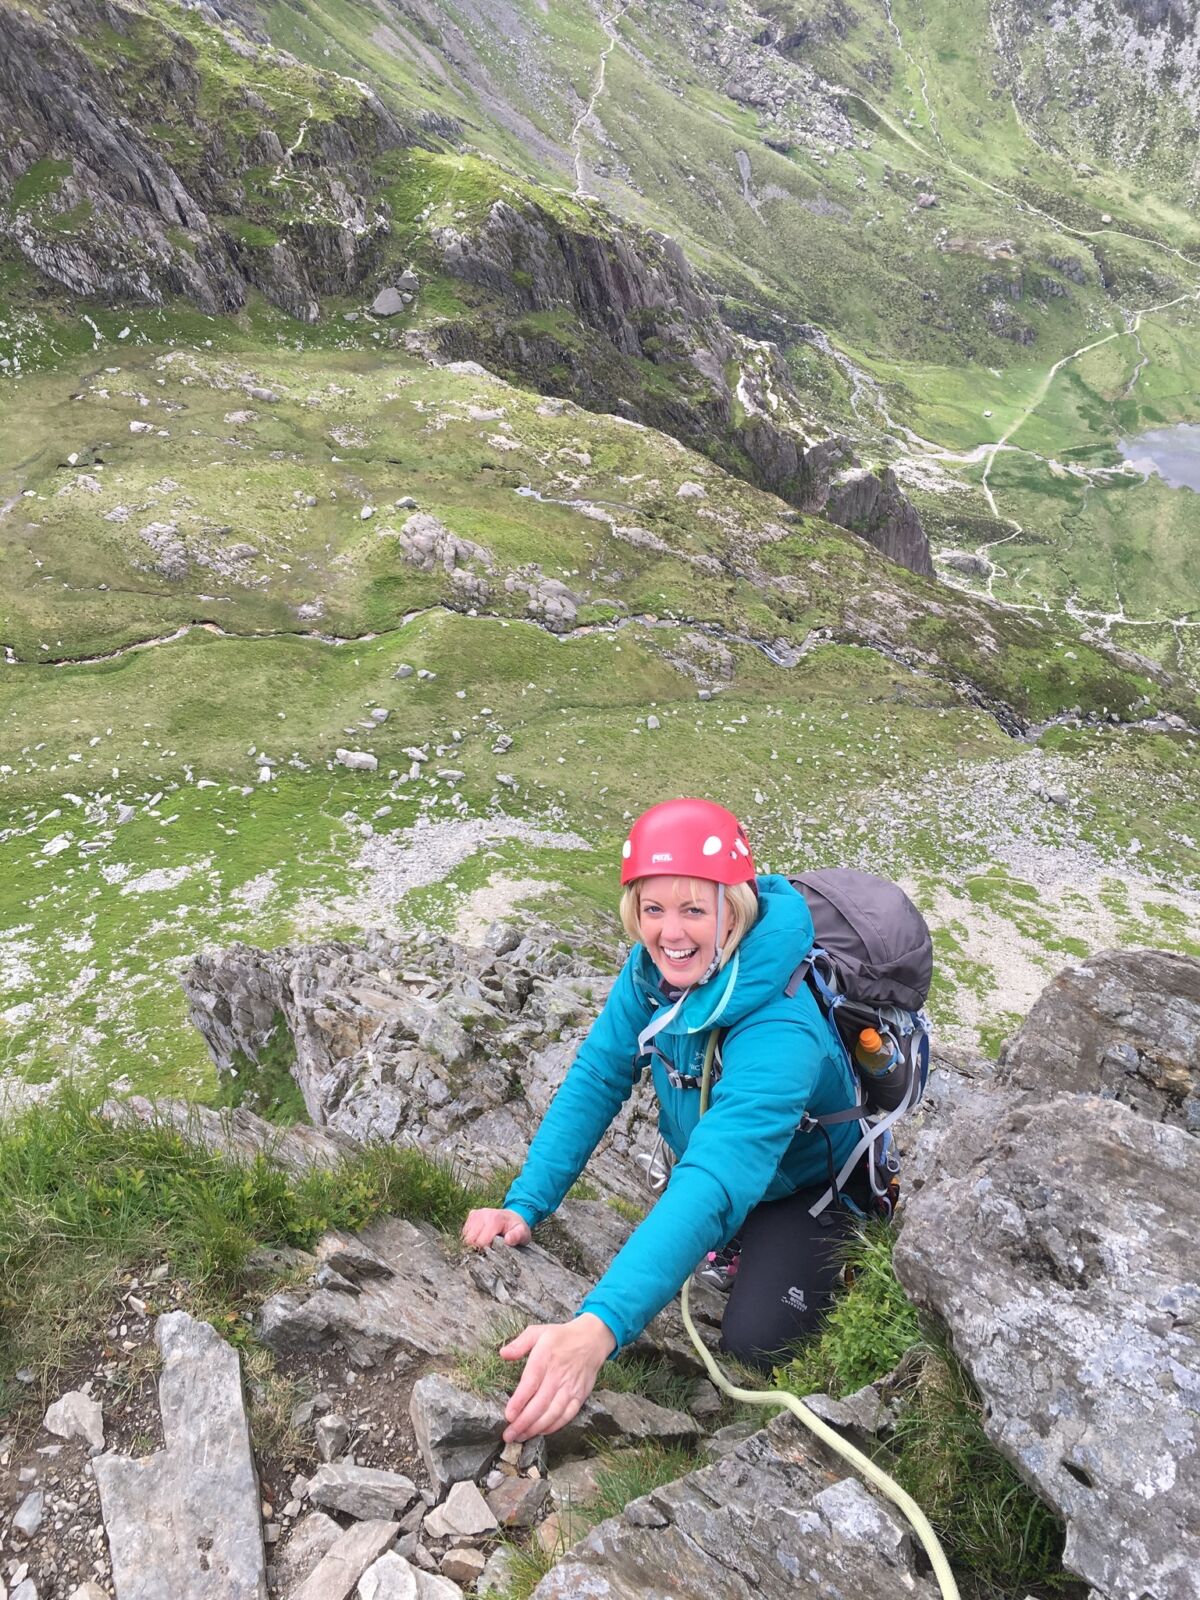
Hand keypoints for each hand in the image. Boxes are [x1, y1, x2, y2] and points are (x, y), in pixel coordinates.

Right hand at [461, 1207, 531, 1249]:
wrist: (514, 1216)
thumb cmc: (517, 1227)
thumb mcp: (523, 1233)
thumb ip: (517, 1236)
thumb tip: (508, 1240)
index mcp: (494, 1219)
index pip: (480, 1241)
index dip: (485, 1251)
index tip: (493, 1252)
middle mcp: (482, 1214)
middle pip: (470, 1240)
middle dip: (478, 1248)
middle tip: (489, 1248)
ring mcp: (476, 1214)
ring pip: (465, 1236)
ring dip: (473, 1243)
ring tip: (486, 1243)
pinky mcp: (472, 1215)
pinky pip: (464, 1232)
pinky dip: (471, 1238)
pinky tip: (481, 1238)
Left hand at [500, 1313, 616, 1441]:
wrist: (591, 1340)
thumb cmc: (561, 1337)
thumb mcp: (538, 1332)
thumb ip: (519, 1343)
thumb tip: (503, 1354)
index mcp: (545, 1358)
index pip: (531, 1383)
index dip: (519, 1401)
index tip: (508, 1415)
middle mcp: (558, 1375)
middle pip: (540, 1404)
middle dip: (523, 1422)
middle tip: (509, 1435)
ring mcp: (571, 1387)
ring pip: (553, 1413)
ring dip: (536, 1428)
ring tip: (521, 1437)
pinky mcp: (580, 1396)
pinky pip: (567, 1415)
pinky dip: (554, 1426)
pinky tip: (541, 1432)